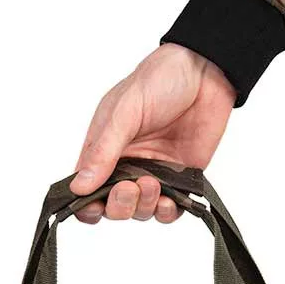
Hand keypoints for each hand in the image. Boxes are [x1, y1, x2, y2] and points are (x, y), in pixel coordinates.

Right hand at [70, 43, 235, 223]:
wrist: (205, 71)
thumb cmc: (159, 81)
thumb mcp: (124, 112)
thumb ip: (103, 151)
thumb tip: (79, 187)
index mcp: (103, 150)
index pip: (85, 190)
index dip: (86, 205)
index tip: (95, 205)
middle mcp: (126, 166)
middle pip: (112, 207)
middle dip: (119, 205)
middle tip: (129, 187)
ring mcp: (154, 173)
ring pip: (140, 211)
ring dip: (143, 205)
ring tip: (152, 182)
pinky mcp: (181, 178)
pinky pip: (171, 210)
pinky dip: (168, 212)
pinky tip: (169, 199)